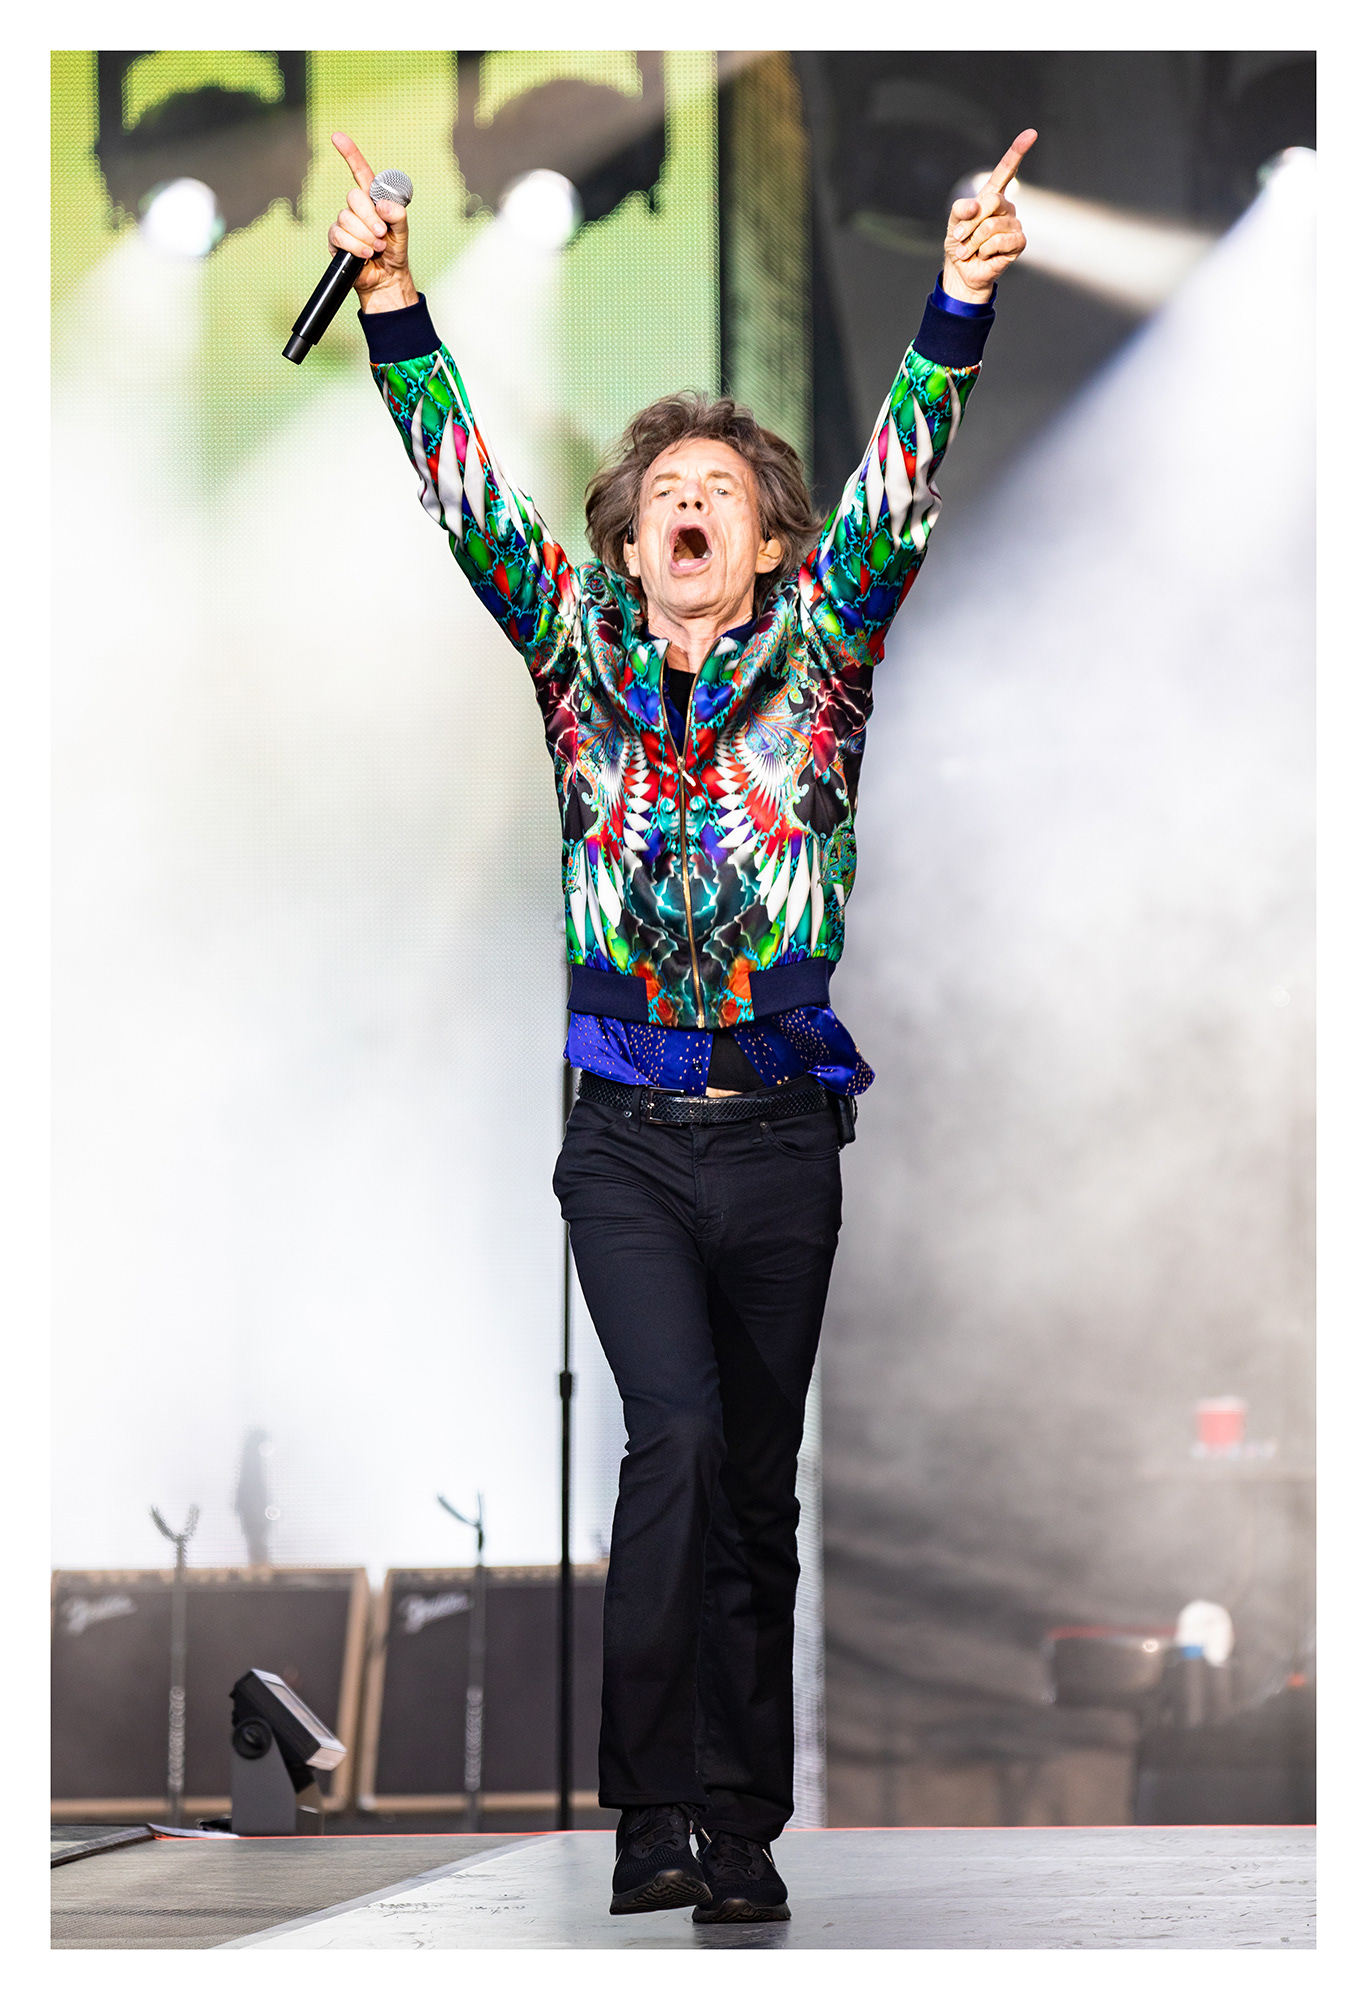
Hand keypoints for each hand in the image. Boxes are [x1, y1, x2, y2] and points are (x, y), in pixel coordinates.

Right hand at [328, 131, 418, 311]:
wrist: (386, 278)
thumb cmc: (394, 251)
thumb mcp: (402, 231)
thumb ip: (397, 214)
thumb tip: (381, 205)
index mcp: (373, 199)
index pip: (360, 171)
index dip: (349, 153)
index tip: (337, 136)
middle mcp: (357, 208)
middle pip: (354, 198)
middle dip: (370, 218)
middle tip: (381, 234)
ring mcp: (344, 223)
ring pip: (347, 219)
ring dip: (365, 237)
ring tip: (376, 248)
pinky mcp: (336, 240)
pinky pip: (340, 236)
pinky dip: (356, 246)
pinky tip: (365, 254)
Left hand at [940, 128, 1036, 302]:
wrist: (963, 271)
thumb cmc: (960, 244)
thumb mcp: (954, 223)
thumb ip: (961, 209)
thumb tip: (976, 206)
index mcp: (991, 196)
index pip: (1006, 170)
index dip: (1018, 151)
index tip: (1031, 133)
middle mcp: (1006, 207)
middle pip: (992, 201)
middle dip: (971, 222)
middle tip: (961, 236)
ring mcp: (1014, 223)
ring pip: (992, 226)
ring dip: (974, 241)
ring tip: (970, 250)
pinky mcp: (1019, 242)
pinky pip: (1002, 240)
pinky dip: (986, 250)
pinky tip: (985, 255)